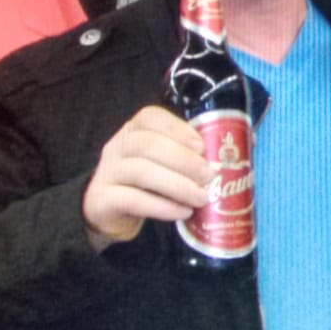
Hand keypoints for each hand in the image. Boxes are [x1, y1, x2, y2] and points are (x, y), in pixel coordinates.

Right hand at [82, 106, 211, 250]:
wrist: (109, 211)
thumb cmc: (146, 181)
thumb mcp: (163, 162)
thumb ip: (186, 155)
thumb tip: (228, 159)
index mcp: (134, 129)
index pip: (151, 118)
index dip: (178, 130)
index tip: (202, 147)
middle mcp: (117, 145)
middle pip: (149, 145)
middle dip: (184, 160)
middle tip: (209, 176)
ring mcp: (107, 172)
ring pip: (141, 171)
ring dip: (178, 185)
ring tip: (201, 198)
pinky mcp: (102, 199)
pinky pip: (132, 200)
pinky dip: (162, 206)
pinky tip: (182, 212)